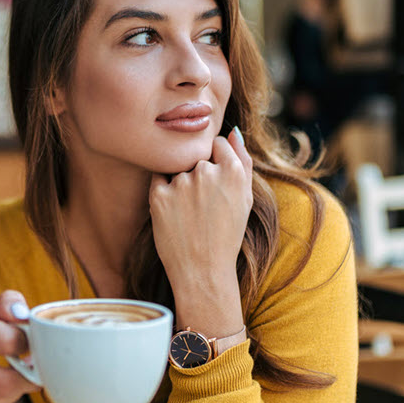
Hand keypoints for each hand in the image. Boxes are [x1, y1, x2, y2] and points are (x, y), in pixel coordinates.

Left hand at [149, 129, 252, 335]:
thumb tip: (233, 131)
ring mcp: (181, 183)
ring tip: (189, 213)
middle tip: (202, 204)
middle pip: (196, 156)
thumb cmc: (226, 235)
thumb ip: (242, 160)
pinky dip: (164, 191)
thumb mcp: (245, 198)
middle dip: (197, 172)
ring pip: (177, 168)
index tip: (214, 181)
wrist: (203, 271)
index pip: (217, 142)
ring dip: (180, 182)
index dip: (215, 160)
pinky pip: (158, 179)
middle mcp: (207, 172)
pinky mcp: (158, 195)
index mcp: (233, 171)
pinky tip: (175, 213)